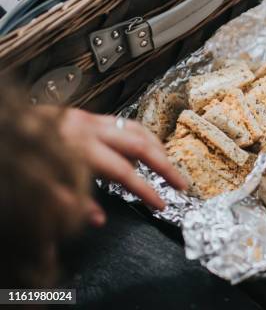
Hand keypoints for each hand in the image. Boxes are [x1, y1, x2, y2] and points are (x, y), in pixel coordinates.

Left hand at [45, 107, 186, 219]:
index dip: (146, 190)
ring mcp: (88, 118)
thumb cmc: (13, 152)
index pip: (124, 172)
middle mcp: (88, 127)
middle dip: (165, 165)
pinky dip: (139, 136)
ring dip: (157, 147)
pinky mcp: (85, 115)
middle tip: (182, 182)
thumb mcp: (33, 186)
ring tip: (169, 166)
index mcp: (78, 146)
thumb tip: (97, 218)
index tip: (162, 204)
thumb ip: (68, 201)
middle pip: (140, 144)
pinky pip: (123, 123)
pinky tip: (143, 149)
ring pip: (135, 128)